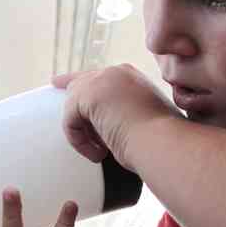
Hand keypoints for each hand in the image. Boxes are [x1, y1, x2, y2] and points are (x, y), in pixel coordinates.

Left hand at [53, 64, 177, 169]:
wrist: (165, 143)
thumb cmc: (160, 142)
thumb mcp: (141, 122)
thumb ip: (120, 115)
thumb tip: (103, 127)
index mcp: (131, 78)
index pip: (97, 77)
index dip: (78, 82)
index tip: (60, 83)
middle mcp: (116, 73)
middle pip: (79, 84)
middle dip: (71, 105)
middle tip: (63, 111)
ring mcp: (102, 80)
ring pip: (73, 106)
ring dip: (83, 134)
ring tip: (101, 151)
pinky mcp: (89, 95)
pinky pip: (69, 120)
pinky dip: (79, 141)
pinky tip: (98, 153)